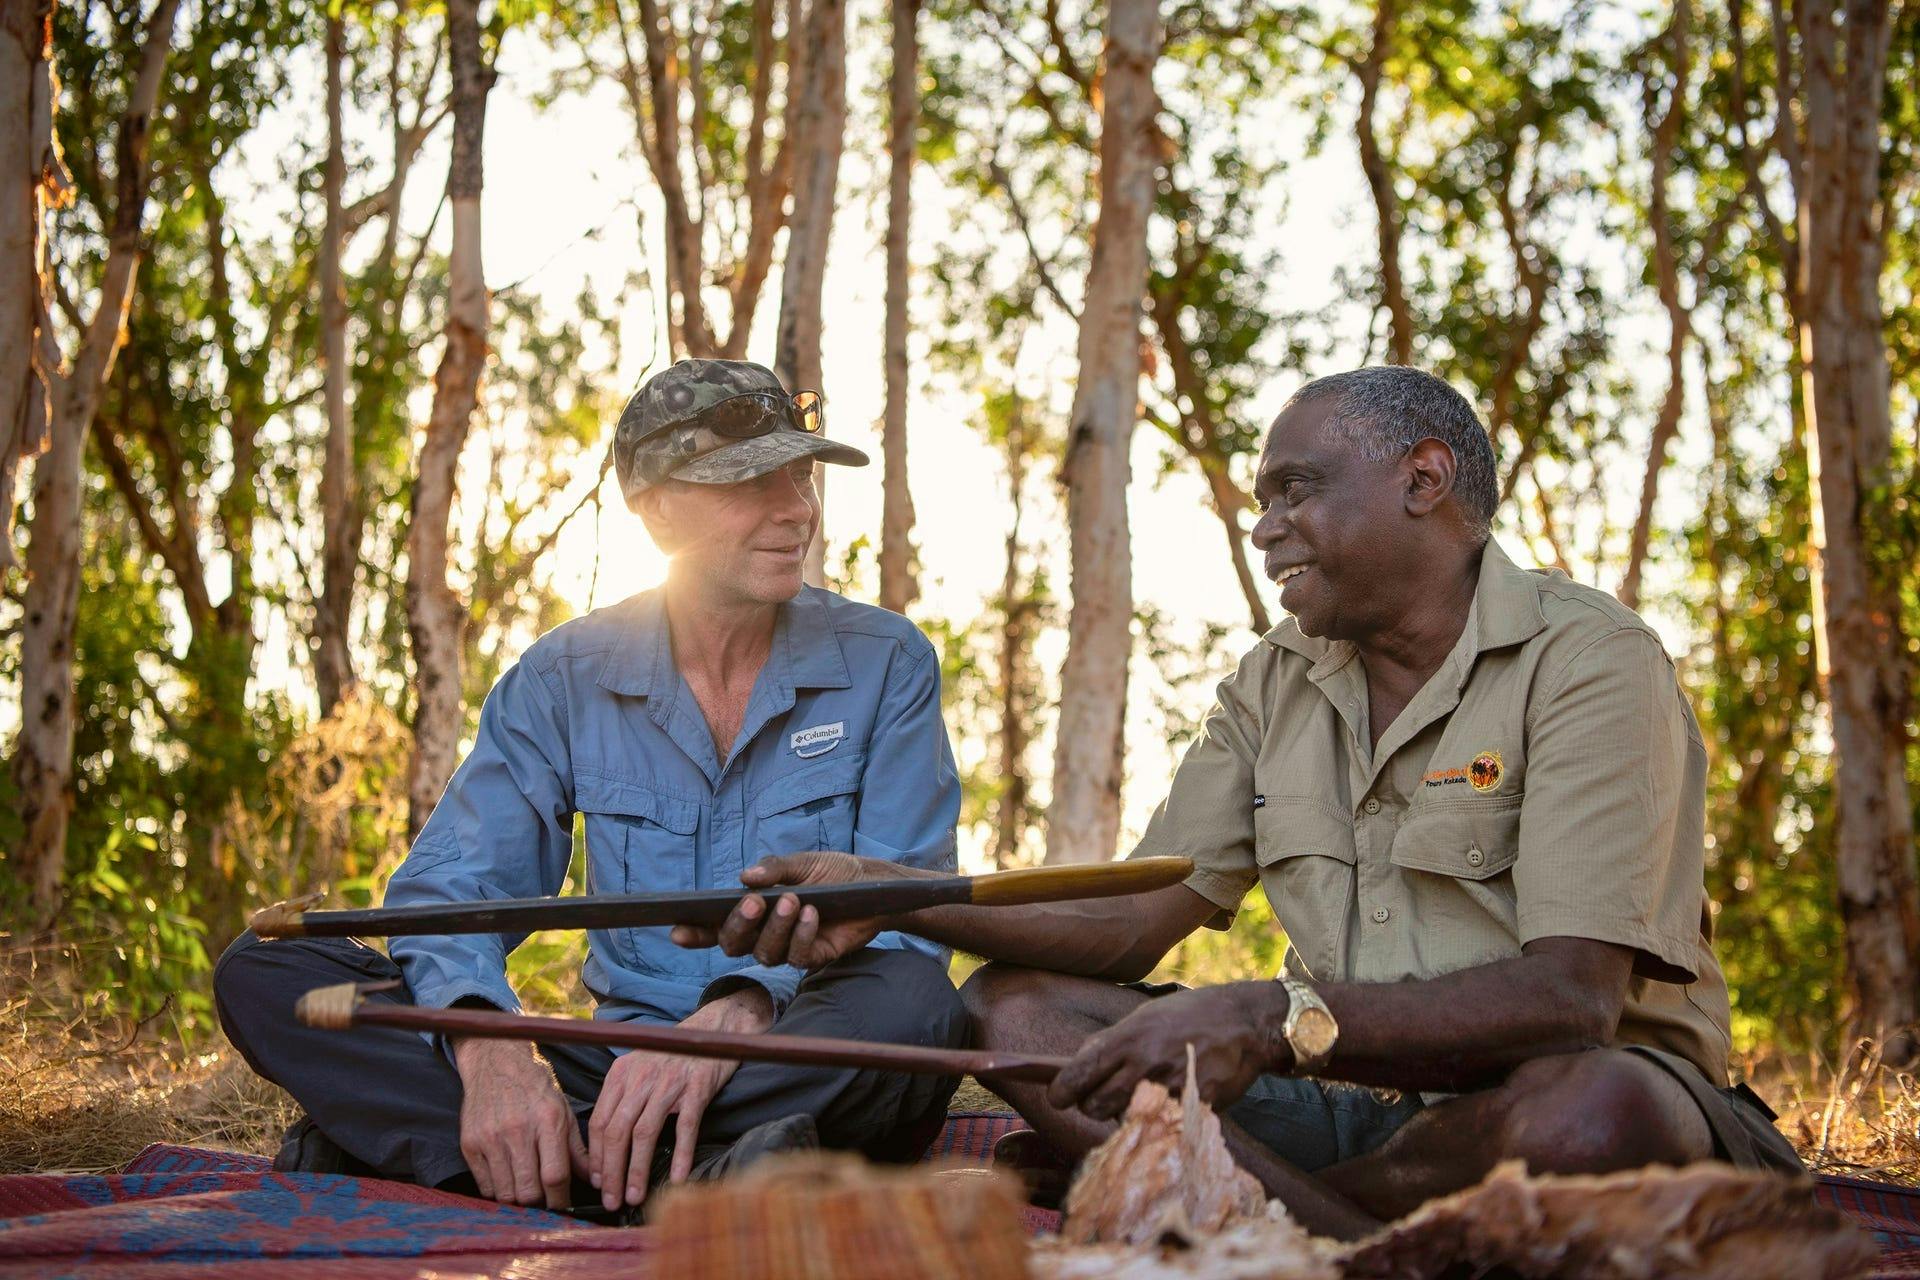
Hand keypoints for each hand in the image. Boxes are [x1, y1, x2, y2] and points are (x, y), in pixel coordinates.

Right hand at [452, 1037, 588, 1208]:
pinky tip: (508, 1180)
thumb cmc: (535, 1085)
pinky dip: (498, 1191)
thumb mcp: (563, 1109)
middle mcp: (517, 1130)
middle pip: (528, 1191)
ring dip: (518, 1200)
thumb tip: (591, 1180)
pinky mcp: (469, 1144)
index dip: (560, 1199)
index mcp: (547, 1120)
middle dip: (540, 1204)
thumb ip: (576, 1147)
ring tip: (526, 1191)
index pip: (555, 1175)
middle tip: (544, 1200)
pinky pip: (485, 1186)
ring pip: (506, 1193)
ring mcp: (490, 1138)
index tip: (563, 1205)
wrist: (496, 1060)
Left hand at [586, 986, 774, 1210]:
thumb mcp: (639, 1067)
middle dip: (611, 1172)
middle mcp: (641, 1077)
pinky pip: (685, 1128)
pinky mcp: (697, 1089)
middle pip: (617, 1132)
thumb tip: (606, 1141)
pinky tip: (677, 1178)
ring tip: (634, 1197)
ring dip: (636, 1170)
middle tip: (610, 1200)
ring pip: (644, 1134)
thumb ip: (621, 1096)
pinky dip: (681, 1155)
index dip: (596, 1156)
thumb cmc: (673, 1055)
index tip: (597, 1182)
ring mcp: (669, 1084)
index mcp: (622, 1073)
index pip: (600, 1121)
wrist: (713, 1031)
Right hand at [670, 852, 898, 969]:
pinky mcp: (813, 958)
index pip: (715, 927)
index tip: (677, 930)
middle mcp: (764, 934)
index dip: (694, 933)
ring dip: (776, 927)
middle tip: (754, 902)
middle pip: (733, 944)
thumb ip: (775, 869)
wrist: (874, 887)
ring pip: (764, 953)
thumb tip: (745, 876)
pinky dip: (803, 935)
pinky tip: (813, 914)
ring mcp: (787, 948)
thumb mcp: (803, 863)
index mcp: (753, 911)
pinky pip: (798, 957)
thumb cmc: (833, 873)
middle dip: (738, 924)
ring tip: (793, 901)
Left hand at [1047, 981, 1289, 1120]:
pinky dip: (1157, 1118)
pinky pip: (1158, 1124)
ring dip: (1124, 1112)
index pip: (1078, 1073)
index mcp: (1129, 1037)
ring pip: (1124, 1119)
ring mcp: (1169, 1089)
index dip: (1062, 1090)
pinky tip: (1168, 1100)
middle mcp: (1145, 1064)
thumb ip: (1113, 1042)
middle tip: (1101, 1095)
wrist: (1243, 1022)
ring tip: (1139, 1094)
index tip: (1058, 1097)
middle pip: (1094, 1106)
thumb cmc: (1188, 1016)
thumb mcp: (1145, 1017)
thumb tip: (1078, 1064)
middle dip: (1092, 1104)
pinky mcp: (1192, 1108)